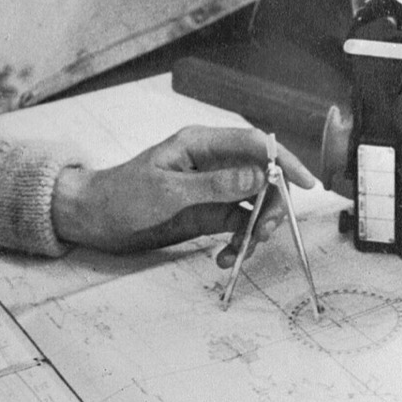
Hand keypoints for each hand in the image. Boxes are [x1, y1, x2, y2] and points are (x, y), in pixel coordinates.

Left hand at [51, 125, 315, 254]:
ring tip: (239, 253)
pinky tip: (225, 258)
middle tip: (262, 233)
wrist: (95, 220)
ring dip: (256, 231)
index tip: (306, 184)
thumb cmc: (122, 194)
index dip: (284, 160)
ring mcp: (213, 189)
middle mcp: (212, 164)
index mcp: (201, 144)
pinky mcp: (209, 213)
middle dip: (271, 206)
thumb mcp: (168, 190)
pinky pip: (239, 226)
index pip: (255, 144)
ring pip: (255, 205)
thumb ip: (215, 185)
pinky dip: (240, 243)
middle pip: (263, 178)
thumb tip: (260, 175)